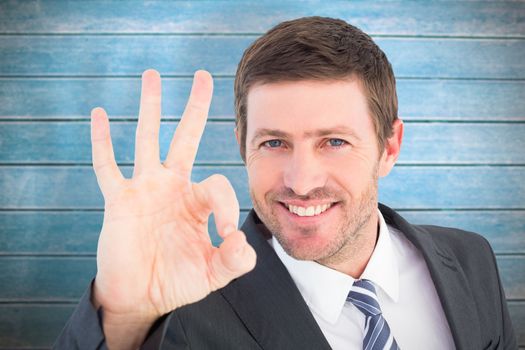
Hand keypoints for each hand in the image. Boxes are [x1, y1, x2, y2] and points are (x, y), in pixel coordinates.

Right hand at [90, 69, 255, 348]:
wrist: (141, 297)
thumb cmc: (177, 281)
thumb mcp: (213, 273)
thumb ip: (235, 260)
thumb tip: (240, 239)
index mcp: (196, 201)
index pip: (218, 185)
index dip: (227, 207)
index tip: (226, 237)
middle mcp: (172, 187)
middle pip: (185, 137)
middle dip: (195, 107)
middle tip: (203, 75)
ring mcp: (144, 190)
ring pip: (147, 139)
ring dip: (150, 107)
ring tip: (152, 75)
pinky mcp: (119, 200)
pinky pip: (107, 166)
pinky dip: (103, 142)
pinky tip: (99, 114)